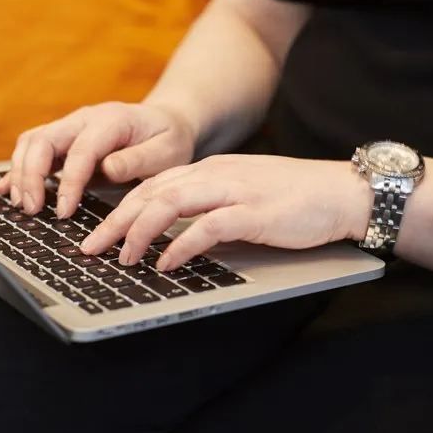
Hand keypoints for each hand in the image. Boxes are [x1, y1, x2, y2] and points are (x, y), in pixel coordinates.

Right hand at [0, 102, 197, 216]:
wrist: (165, 123)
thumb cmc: (168, 140)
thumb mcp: (168, 151)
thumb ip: (139, 160)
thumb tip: (108, 169)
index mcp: (111, 120)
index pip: (81, 150)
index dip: (68, 182)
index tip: (64, 211)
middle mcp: (84, 119)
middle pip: (44, 140)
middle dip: (31, 176)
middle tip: (32, 210)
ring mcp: (69, 126)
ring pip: (31, 142)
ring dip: (20, 173)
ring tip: (22, 206)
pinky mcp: (61, 139)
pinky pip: (31, 148)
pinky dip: (16, 169)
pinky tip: (5, 190)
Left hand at [79, 154, 371, 269]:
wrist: (342, 192)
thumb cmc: (294, 199)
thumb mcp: (241, 194)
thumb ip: (208, 207)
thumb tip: (172, 235)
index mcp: (208, 170)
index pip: (151, 186)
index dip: (118, 209)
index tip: (97, 234)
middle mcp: (214, 175)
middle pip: (149, 193)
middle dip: (114, 222)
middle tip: (91, 249)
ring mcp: (233, 190)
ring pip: (169, 204)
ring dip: (139, 233)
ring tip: (124, 258)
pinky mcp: (253, 212)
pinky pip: (206, 226)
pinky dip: (180, 245)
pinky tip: (166, 263)